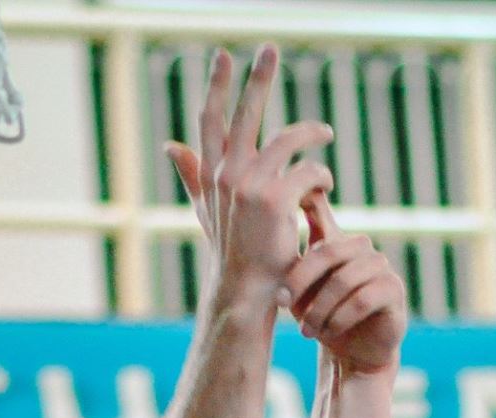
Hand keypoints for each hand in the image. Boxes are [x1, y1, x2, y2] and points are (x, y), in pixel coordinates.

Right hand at [167, 46, 335, 309]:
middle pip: (245, 114)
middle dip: (258, 78)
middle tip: (270, 48)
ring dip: (312, 135)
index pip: (211, 120)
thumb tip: (170, 146)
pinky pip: (310, 171)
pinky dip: (322, 177)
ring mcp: (251, 186)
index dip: (216, 86)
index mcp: (214, 175)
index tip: (223, 56)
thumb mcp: (210, 210)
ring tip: (325, 135)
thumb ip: (194, 175)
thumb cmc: (234, 254)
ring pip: (290, 140)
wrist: (247, 292)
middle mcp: (227, 175)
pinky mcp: (277, 200)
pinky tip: (325, 189)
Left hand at [284, 194, 406, 374]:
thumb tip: (266, 228)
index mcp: (337, 241)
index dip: (303, 208)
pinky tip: (328, 332)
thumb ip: (289, 261)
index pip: (319, 213)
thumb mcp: (297, 289)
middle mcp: (362, 248)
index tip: (279, 230)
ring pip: (344, 280)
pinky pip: (363, 300)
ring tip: (306, 330)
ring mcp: (381, 266)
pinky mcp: (394, 290)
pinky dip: (340, 319)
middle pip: (330, 251)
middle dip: (301, 281)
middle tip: (283, 304)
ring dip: (320, 309)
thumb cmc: (320, 317)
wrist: (351, 353)